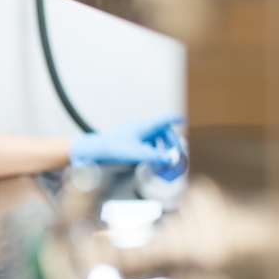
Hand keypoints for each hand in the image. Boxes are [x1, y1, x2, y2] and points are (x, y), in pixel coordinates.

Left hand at [68, 115, 186, 178]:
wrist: (95, 150)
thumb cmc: (114, 148)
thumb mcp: (138, 154)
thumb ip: (156, 157)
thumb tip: (172, 159)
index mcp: (145, 126)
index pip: (164, 119)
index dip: (175, 119)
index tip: (183, 119)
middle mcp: (141, 127)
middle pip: (162, 131)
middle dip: (171, 142)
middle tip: (177, 154)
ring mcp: (135, 134)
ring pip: (154, 137)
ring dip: (162, 146)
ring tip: (166, 157)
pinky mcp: (129, 141)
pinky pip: (146, 142)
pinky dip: (153, 149)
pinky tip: (152, 158)